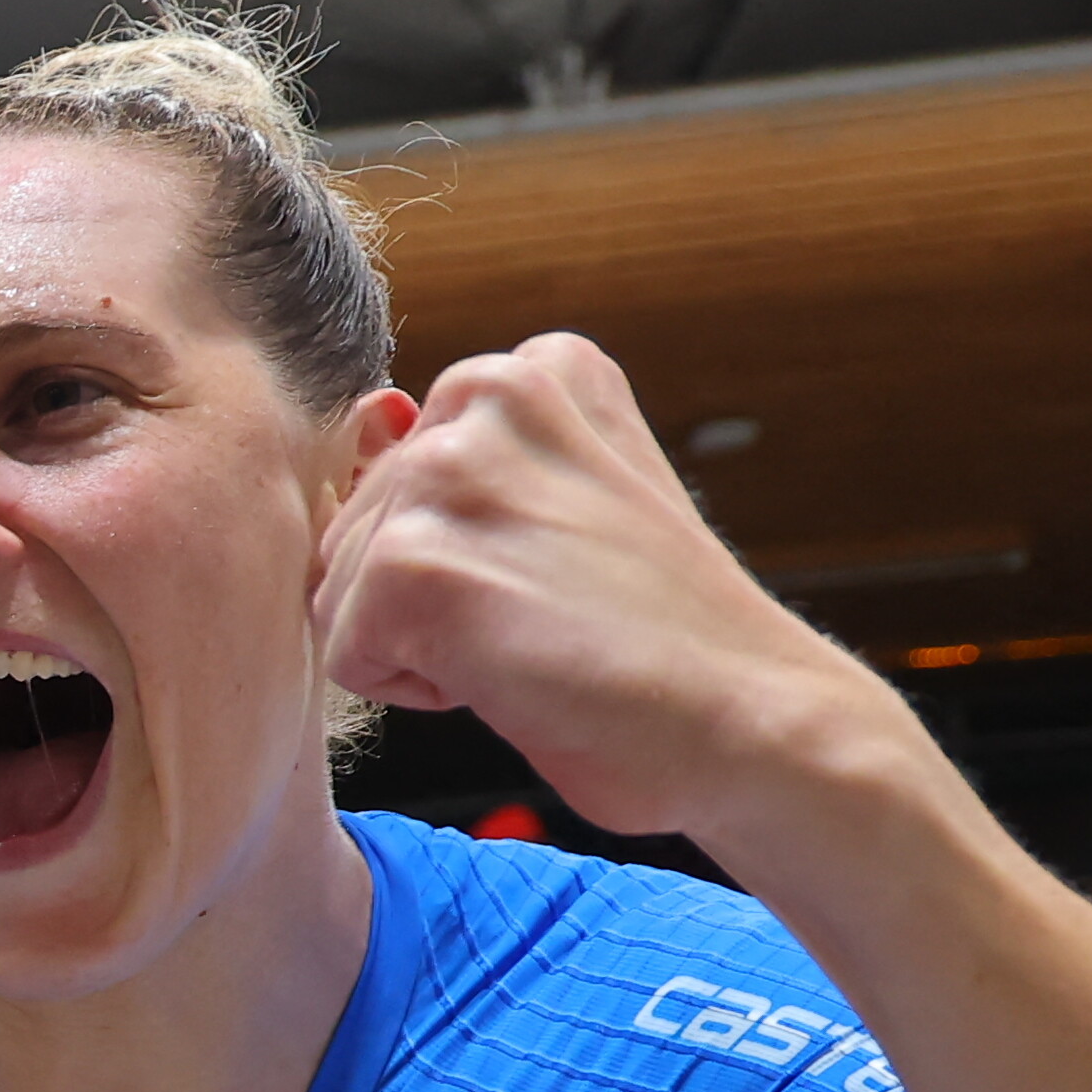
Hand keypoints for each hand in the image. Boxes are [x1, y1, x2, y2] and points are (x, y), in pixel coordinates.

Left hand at [314, 336, 908, 849]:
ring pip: (342, 593)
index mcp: (532, 370)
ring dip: (422, 645)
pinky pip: (346, 654)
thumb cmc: (662, 635)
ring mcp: (448, 473)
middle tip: (553, 615)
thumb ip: (471, 460)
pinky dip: (417, 692)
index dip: (466, 554)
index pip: (395, 475)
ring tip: (537, 640)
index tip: (563, 570)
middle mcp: (488, 393)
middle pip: (357, 531)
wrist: (750, 720)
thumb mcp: (572, 503)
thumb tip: (368, 413)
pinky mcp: (414, 564)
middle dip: (431, 599)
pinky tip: (517, 673)